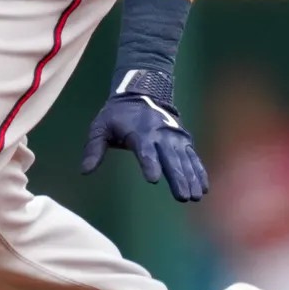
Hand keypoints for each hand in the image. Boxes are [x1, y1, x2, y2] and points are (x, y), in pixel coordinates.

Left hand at [81, 81, 208, 202]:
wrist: (141, 92)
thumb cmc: (117, 115)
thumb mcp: (101, 127)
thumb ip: (94, 148)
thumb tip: (85, 171)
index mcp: (139, 132)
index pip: (145, 150)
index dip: (149, 164)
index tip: (153, 179)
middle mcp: (160, 135)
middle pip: (170, 158)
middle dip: (178, 177)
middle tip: (183, 196)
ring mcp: (174, 137)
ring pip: (185, 159)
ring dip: (191, 178)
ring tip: (196, 196)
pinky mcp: (183, 139)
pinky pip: (193, 156)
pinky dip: (199, 171)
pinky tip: (203, 187)